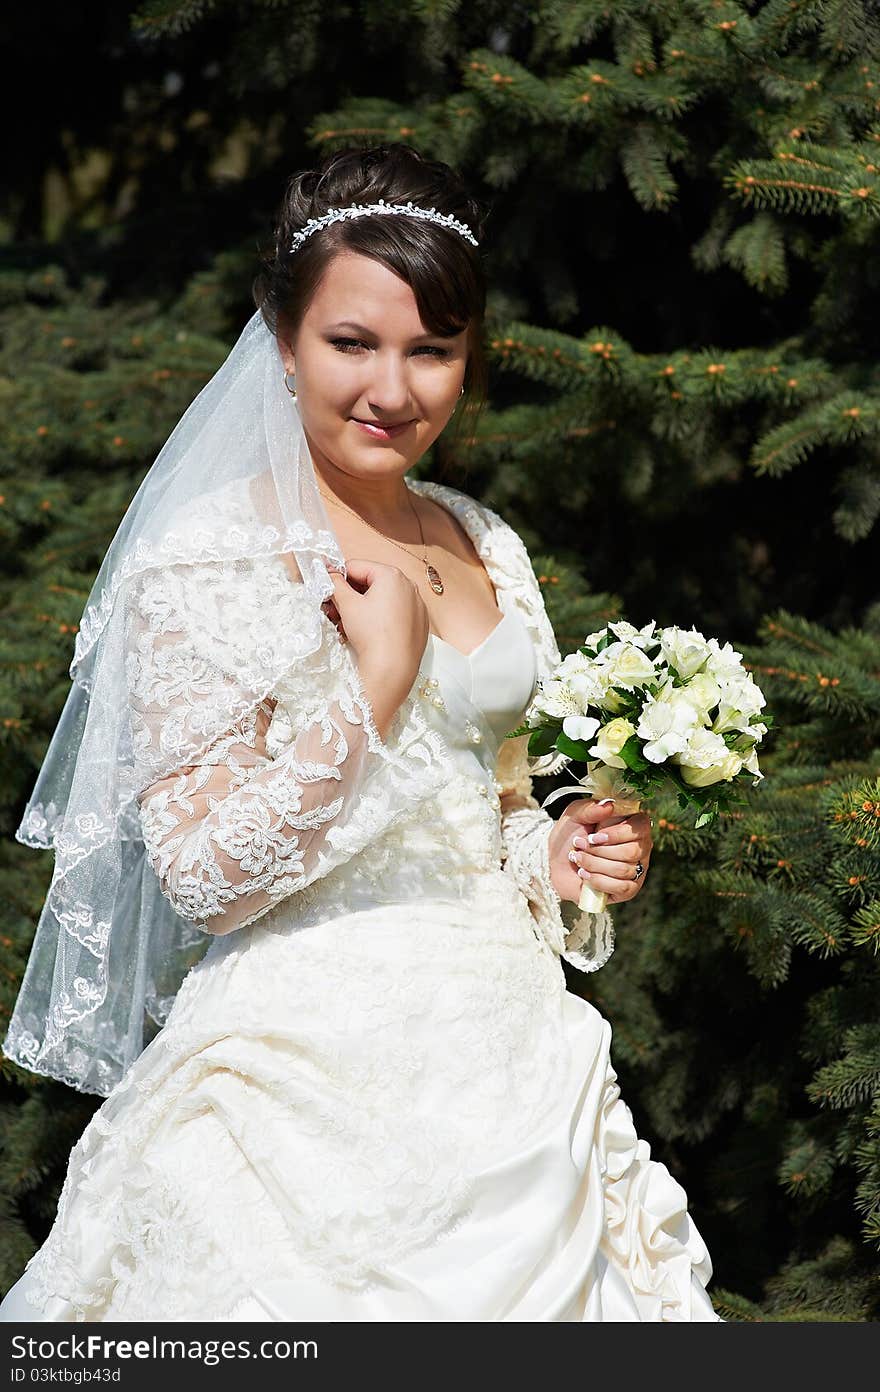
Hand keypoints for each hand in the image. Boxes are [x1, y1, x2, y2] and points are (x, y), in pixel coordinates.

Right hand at [324, 559, 429, 738]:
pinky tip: (368, 633)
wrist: (392, 668)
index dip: (337, 578)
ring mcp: (417, 605)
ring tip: (347, 624)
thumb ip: (334, 583)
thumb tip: (327, 573)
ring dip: (362, 607)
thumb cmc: (371, 632)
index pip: (356, 566)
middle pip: (370, 583)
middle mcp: (408, 585)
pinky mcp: (419, 623)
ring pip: (382, 599)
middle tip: (334, 610)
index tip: (326, 590)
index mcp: (392, 575)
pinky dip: (379, 618)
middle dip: (349, 595)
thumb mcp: (347, 604)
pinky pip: (395, 614)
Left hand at [547, 799, 652, 905]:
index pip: (641, 827)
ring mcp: (637, 869)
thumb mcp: (574, 816)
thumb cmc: (569, 836)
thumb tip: (609, 805)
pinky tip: (585, 875)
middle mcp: (640, 847)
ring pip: (623, 869)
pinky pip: (622, 887)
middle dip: (599, 851)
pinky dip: (599, 881)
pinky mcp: (629, 889)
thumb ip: (590, 808)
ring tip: (578, 859)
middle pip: (632, 851)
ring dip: (594, 864)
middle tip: (580, 846)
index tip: (594, 836)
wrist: (555, 864)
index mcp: (632, 824)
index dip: (618, 833)